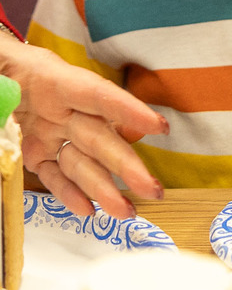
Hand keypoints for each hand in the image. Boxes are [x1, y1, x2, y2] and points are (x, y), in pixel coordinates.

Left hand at [1, 34, 168, 218]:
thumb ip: (5, 90)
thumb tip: (7, 101)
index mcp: (49, 79)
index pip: (95, 94)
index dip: (128, 110)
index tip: (157, 126)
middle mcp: (57, 108)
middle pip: (98, 137)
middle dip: (126, 164)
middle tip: (150, 187)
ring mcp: (49, 131)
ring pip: (82, 162)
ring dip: (104, 189)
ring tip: (125, 211)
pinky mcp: (34, 151)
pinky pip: (55, 175)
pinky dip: (70, 194)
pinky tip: (88, 210)